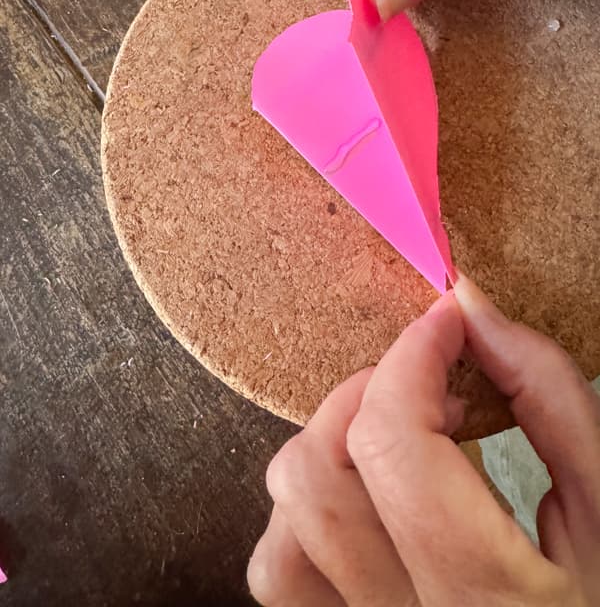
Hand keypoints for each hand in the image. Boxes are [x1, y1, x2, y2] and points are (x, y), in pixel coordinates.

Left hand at [248, 275, 599, 605]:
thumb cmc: (595, 593)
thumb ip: (544, 394)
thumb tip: (470, 307)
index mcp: (484, 593)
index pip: (394, 442)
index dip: (411, 357)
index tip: (443, 323)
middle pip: (316, 475)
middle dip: (366, 395)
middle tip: (426, 389)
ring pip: (284, 523)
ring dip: (328, 450)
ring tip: (398, 441)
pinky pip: (280, 569)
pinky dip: (305, 511)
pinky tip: (364, 495)